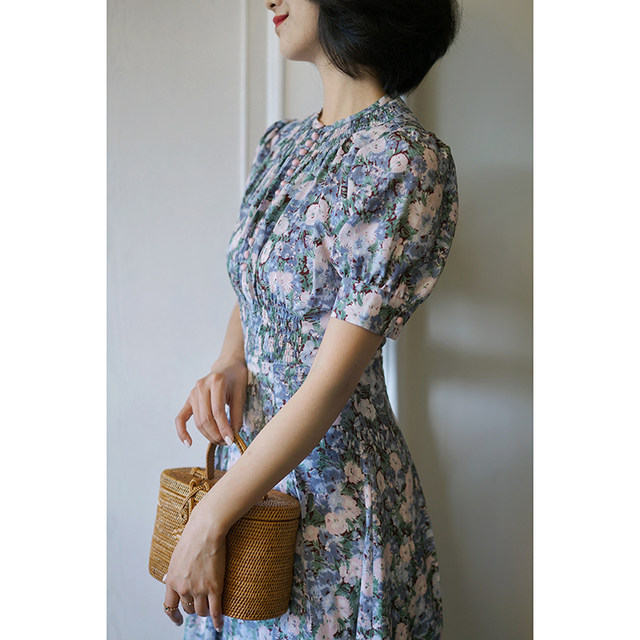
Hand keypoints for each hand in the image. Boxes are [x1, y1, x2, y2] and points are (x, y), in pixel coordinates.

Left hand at [162, 502, 227, 630]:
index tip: (178, 620)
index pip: (169, 606)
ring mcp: (199, 589)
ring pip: (201, 611)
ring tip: (210, 609)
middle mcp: (183, 588)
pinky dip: (217, 621)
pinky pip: (216, 610)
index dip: (174, 616)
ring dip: (205, 612)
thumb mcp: (175, 557)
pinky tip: (219, 625)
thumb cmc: (192, 538)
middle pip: (188, 609)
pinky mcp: (214, 587)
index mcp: (172, 580)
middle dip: (193, 609)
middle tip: (200, 606)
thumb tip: (166, 580)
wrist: (206, 531)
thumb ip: (173, 572)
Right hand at [176, 356, 247, 445]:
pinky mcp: (189, 399)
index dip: (224, 428)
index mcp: (216, 382)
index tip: (231, 440)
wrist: (227, 366)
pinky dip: (182, 431)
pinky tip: (189, 443)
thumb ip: (237, 414)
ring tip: (219, 442)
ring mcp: (193, 392)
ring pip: (198, 421)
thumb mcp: (241, 394)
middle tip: (227, 443)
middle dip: (216, 434)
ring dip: (208, 435)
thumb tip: (232, 436)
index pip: (218, 411)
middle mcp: (201, 386)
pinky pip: (181, 418)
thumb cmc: (236, 379)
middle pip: (206, 418)